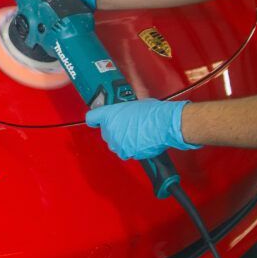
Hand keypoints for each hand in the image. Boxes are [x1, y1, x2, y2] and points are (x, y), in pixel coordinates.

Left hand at [85, 99, 200, 159]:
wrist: (164, 124)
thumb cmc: (153, 113)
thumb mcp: (135, 104)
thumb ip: (124, 110)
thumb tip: (125, 112)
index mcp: (109, 114)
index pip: (92, 118)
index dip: (95, 119)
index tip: (96, 121)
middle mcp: (109, 129)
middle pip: (105, 132)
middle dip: (115, 130)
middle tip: (128, 125)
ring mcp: (116, 143)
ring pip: (115, 143)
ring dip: (123, 140)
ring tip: (137, 133)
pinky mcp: (125, 152)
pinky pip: (125, 151)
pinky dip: (132, 148)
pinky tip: (141, 140)